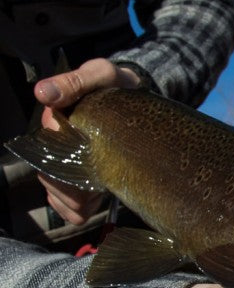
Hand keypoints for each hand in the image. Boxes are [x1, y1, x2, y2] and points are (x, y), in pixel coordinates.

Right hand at [34, 58, 141, 224]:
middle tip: (88, 200)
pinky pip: (67, 198)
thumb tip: (43, 94)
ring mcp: (70, 159)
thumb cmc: (117, 85)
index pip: (49, 147)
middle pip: (51, 173)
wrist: (136, 96)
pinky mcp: (82, 173)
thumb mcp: (101, 76)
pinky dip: (74, 210)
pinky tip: (86, 212)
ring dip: (70, 203)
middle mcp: (58, 140)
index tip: (82, 174)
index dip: (61, 165)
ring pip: (57, 188)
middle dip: (67, 190)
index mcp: (57, 119)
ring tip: (89, 208)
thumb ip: (76, 81)